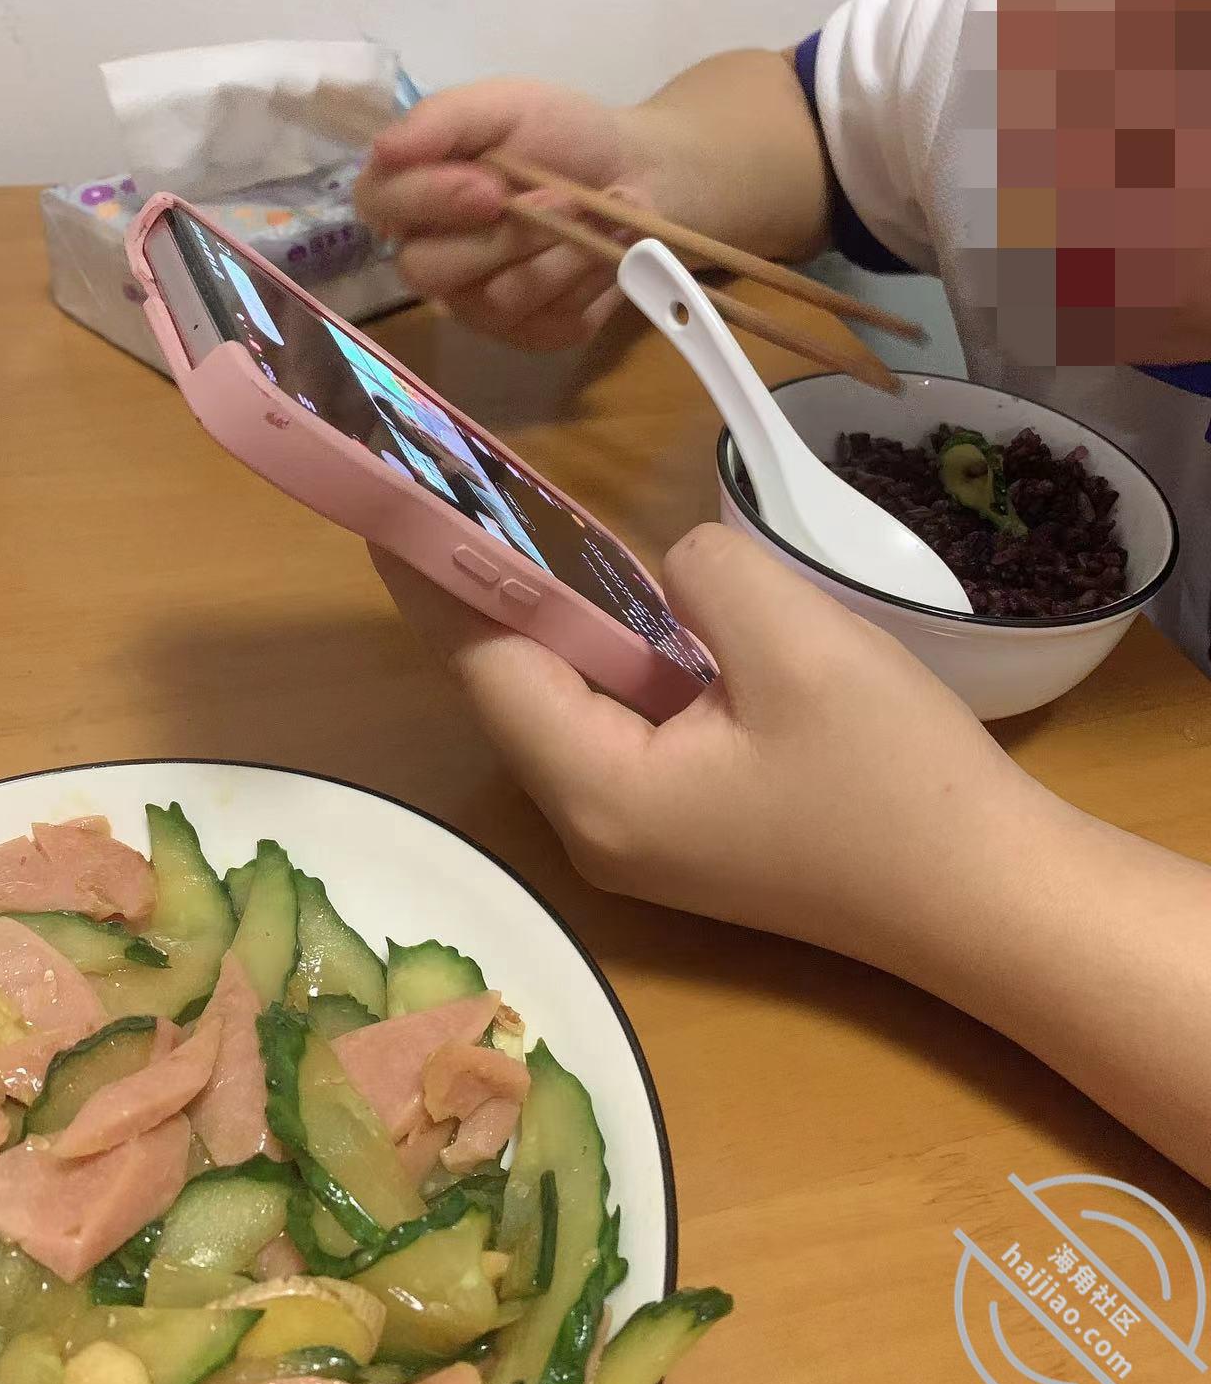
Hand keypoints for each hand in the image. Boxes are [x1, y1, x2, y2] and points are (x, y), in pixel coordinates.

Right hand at [355, 80, 664, 351]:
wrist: (640, 168)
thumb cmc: (562, 132)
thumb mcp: (503, 105)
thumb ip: (441, 120)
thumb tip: (383, 148)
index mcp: (412, 196)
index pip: (378, 206)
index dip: (429, 201)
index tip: (490, 187)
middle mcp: (433, 258)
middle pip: (428, 270)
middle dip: (504, 236)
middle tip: (564, 200)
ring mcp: (481, 306)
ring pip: (498, 299)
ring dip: (559, 251)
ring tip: (596, 211)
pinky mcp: (534, 334)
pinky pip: (549, 321)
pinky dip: (587, 277)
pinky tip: (606, 246)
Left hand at [372, 523, 1047, 966]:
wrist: (990, 900)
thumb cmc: (897, 780)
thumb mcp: (800, 646)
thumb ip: (703, 576)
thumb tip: (666, 571)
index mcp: (599, 791)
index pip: (487, 664)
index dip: (439, 575)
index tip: (394, 496)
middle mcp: (594, 825)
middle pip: (515, 687)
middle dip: (488, 588)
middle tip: (462, 482)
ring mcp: (638, 834)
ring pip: (566, 704)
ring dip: (550, 618)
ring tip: (519, 521)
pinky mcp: (683, 827)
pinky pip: (618, 723)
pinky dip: (608, 656)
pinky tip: (620, 600)